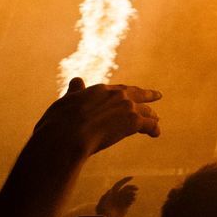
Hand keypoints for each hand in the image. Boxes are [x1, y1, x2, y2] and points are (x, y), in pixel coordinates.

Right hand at [32, 79, 161, 160]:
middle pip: (136, 94)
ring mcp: (126, 107)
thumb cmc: (59, 123)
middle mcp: (116, 95)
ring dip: (151, 115)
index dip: (124, 92)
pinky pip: (149, 125)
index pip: (117, 90)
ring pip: (145, 110)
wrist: (66, 136)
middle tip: (157, 96)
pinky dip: (154, 129)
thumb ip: (74, 92)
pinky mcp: (133, 121)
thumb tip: (76, 80)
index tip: (129, 92)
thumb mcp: (66, 102)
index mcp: (100, 90)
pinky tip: (156, 133)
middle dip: (147, 95)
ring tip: (156, 120)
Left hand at [97, 176, 138, 216]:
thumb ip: (105, 198)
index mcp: (111, 194)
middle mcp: (117, 196)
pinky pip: (131, 200)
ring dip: (132, 194)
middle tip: (136, 189)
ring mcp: (122, 201)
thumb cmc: (102, 214)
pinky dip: (133, 199)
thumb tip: (110, 190)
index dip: (125, 180)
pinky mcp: (125, 206)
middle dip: (132, 187)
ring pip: (129, 194)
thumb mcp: (101, 206)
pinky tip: (131, 202)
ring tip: (132, 198)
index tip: (132, 177)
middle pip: (126, 188)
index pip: (119, 184)